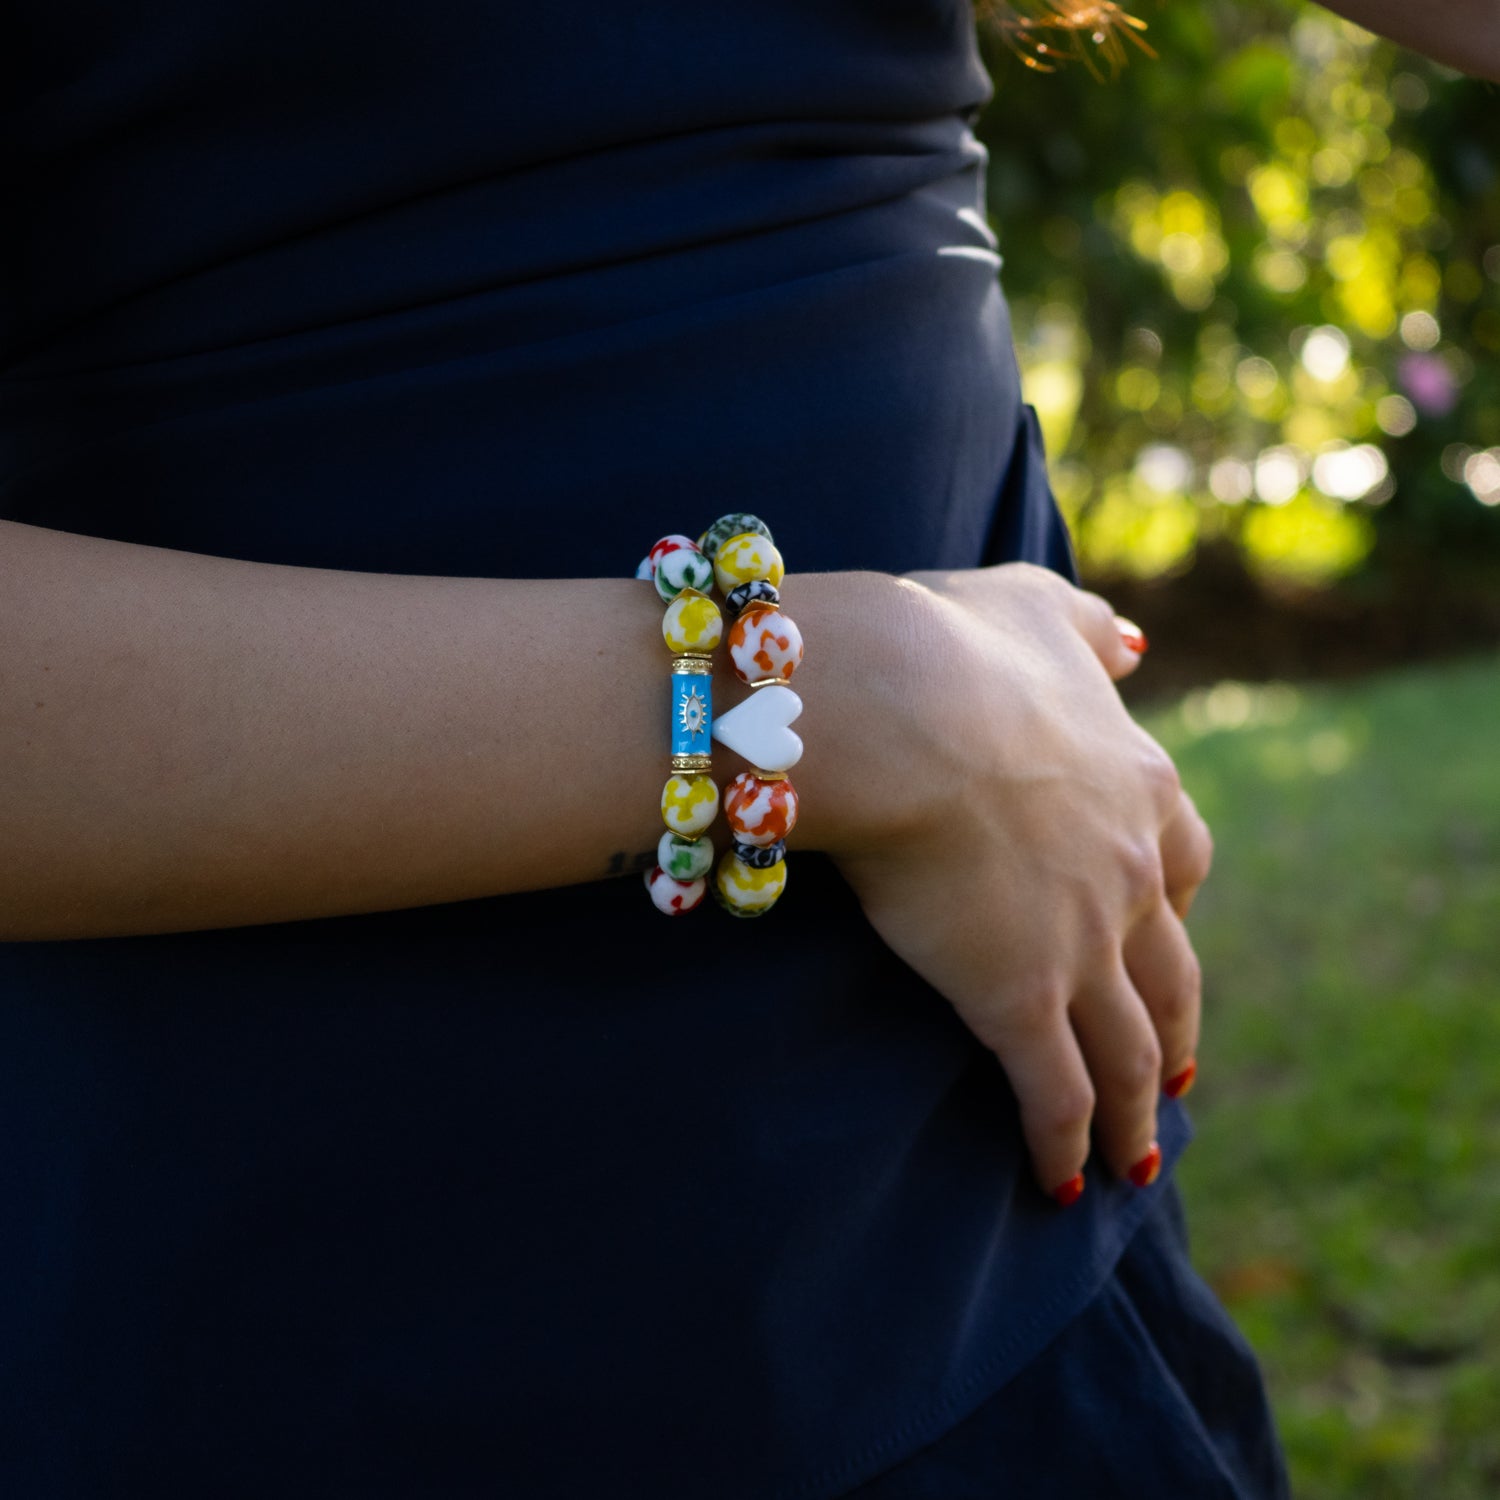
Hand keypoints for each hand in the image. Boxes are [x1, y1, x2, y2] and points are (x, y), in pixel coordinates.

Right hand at [815, 563, 1211, 1200]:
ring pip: (1130, 1048)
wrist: (893, 708)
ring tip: (1136, 1159)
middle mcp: (1128, 871)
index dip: (1174, 906)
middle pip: (1172, 971)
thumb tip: (1132, 642)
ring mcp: (1083, 942)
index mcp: (1134, 784)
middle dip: (1176, 1025)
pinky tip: (1060, 1180)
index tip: (1168, 931)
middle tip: (1178, 1071)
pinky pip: (1056, 1092)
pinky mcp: (1019, 999)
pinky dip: (1064, 1140)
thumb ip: (1085, 625)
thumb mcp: (1031, 606)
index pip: (1181, 860)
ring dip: (1138, 1107)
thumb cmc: (943, 644)